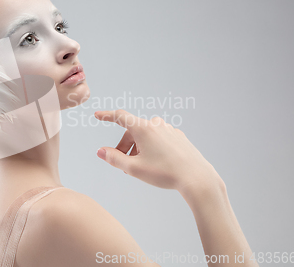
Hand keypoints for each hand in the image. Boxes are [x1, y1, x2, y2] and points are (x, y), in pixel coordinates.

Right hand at [94, 109, 221, 192]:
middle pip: (132, 132)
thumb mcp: (134, 168)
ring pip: (146, 136)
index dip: (107, 116)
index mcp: (144, 129)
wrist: (196, 177)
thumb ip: (114, 159)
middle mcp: (156, 125)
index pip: (120, 117)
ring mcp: (169, 130)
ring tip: (140, 167)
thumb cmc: (165, 173)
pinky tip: (156, 163)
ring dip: (138, 148)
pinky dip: (151, 148)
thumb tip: (100, 151)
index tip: (97, 115)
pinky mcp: (178, 137)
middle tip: (123, 165)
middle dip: (124, 146)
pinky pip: (159, 139)